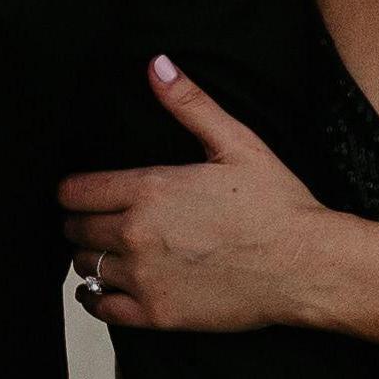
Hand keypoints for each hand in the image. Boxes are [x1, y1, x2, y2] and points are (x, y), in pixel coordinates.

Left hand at [61, 57, 341, 333]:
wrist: (306, 266)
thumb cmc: (277, 205)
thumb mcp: (237, 143)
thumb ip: (190, 104)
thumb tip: (156, 64)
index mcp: (151, 189)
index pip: (75, 191)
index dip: (72, 191)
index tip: (79, 192)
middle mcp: (137, 233)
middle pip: (75, 228)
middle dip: (79, 221)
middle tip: (94, 219)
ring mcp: (145, 277)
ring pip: (86, 265)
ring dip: (90, 255)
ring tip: (106, 249)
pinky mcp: (157, 314)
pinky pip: (101, 307)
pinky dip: (96, 297)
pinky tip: (106, 287)